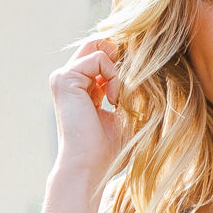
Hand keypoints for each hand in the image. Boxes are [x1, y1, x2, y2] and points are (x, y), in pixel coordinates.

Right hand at [48, 35, 123, 177]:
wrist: (88, 168)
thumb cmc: (108, 152)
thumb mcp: (127, 117)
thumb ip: (133, 92)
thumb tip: (148, 66)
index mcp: (82, 88)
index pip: (104, 57)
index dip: (124, 64)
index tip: (136, 88)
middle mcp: (70, 79)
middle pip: (100, 45)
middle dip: (122, 60)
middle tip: (130, 88)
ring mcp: (64, 77)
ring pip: (101, 49)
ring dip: (119, 73)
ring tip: (119, 100)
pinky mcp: (65, 78)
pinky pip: (99, 58)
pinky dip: (113, 76)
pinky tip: (113, 100)